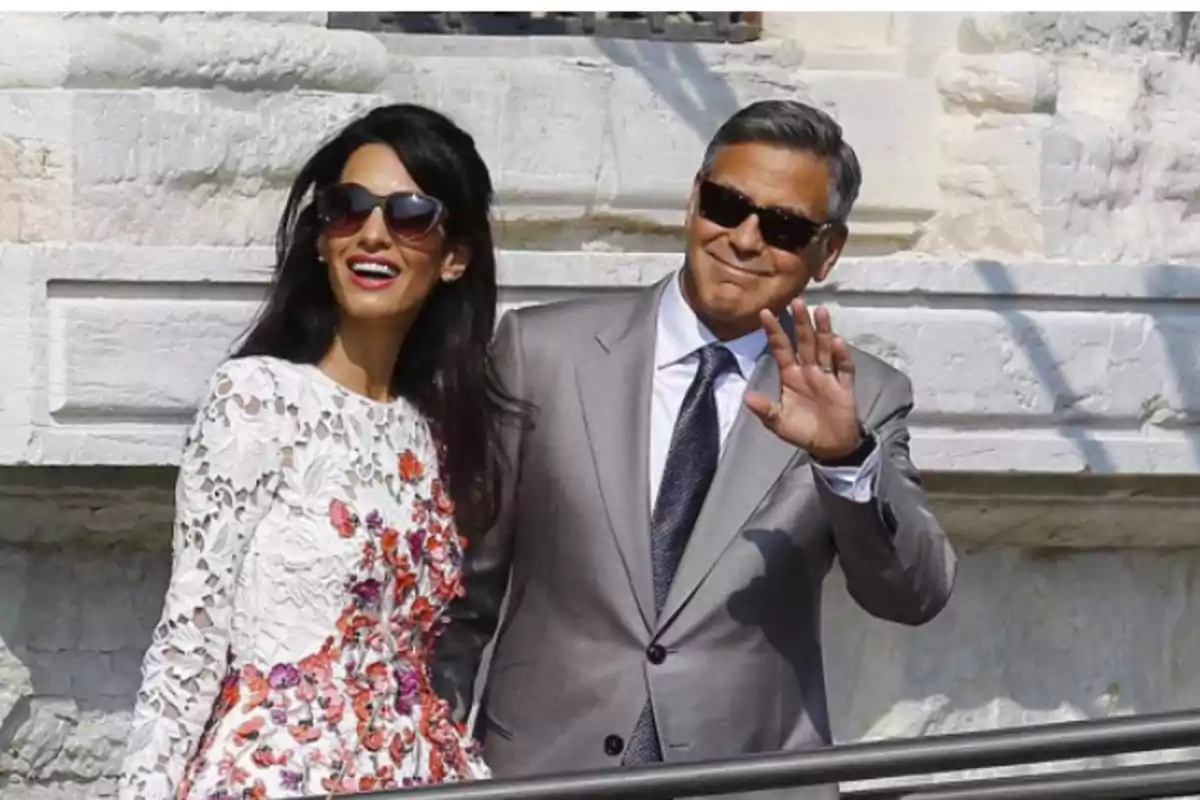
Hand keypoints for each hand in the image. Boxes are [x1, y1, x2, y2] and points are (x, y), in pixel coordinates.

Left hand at [744, 298, 862, 460]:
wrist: (829, 447)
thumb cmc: (802, 430)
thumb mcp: (778, 422)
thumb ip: (765, 409)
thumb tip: (746, 397)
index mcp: (791, 375)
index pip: (781, 348)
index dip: (774, 331)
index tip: (764, 313)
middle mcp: (809, 371)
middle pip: (804, 342)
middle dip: (800, 322)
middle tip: (796, 301)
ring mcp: (827, 376)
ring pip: (824, 349)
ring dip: (823, 331)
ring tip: (820, 312)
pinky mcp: (844, 386)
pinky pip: (843, 369)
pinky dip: (841, 356)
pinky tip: (837, 342)